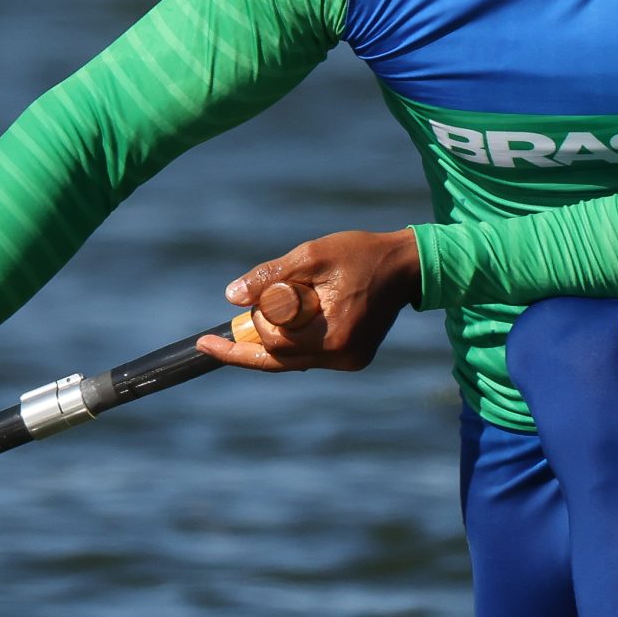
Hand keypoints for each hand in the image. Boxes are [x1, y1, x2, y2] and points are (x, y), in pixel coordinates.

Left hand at [198, 228, 420, 372]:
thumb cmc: (360, 254)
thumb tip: (231, 297)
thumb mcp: (312, 255)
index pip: (274, 344)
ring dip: (273, 340)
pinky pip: (309, 357)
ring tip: (258, 318)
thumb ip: (270, 275)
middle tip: (226, 329)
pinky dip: (292, 341)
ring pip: (293, 361)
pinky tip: (289, 320)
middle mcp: (343, 357)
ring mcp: (349, 362)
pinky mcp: (353, 360)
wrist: (406, 266)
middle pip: (279, 360)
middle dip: (256, 338)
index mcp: (334, 335)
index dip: (251, 327)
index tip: (211, 337)